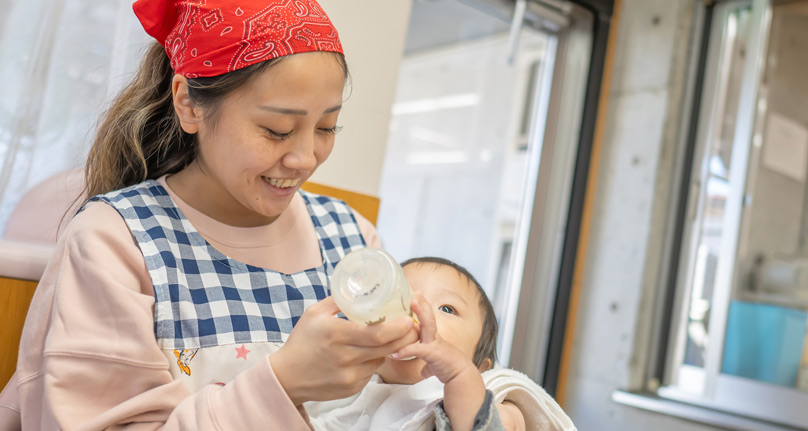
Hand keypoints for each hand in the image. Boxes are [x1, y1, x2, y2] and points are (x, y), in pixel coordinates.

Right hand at [269, 296, 417, 404]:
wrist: (287, 376)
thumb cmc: (301, 341)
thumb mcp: (314, 313)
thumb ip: (338, 300)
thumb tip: (359, 286)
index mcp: (337, 335)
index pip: (377, 334)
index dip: (397, 327)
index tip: (408, 318)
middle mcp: (345, 357)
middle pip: (386, 348)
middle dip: (404, 337)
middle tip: (413, 326)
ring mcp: (349, 376)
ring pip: (380, 360)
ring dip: (390, 349)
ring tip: (391, 337)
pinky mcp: (351, 388)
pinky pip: (371, 372)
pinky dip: (374, 361)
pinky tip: (367, 354)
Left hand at [391, 292, 477, 383]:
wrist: (462, 378)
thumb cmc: (449, 370)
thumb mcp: (435, 366)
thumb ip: (427, 366)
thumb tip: (423, 372)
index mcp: (433, 338)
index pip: (427, 319)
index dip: (422, 308)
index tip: (415, 296)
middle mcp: (434, 338)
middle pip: (429, 316)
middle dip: (422, 303)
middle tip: (415, 291)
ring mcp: (434, 344)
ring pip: (428, 324)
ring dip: (420, 312)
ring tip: (413, 302)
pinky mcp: (433, 354)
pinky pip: (417, 350)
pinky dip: (406, 351)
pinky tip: (395, 354)